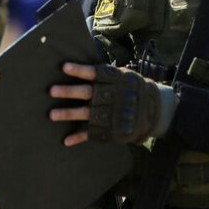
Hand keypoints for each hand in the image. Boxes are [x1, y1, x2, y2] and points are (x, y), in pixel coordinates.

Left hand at [50, 63, 175, 145]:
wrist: (156, 110)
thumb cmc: (133, 88)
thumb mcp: (125, 76)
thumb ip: (106, 74)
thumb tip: (78, 67)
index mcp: (117, 80)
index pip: (96, 73)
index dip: (80, 70)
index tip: (64, 67)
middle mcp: (113, 96)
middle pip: (89, 93)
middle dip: (70, 92)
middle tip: (52, 91)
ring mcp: (113, 114)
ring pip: (88, 113)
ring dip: (69, 114)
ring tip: (52, 115)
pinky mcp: (113, 129)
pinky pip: (95, 133)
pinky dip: (80, 137)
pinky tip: (66, 140)